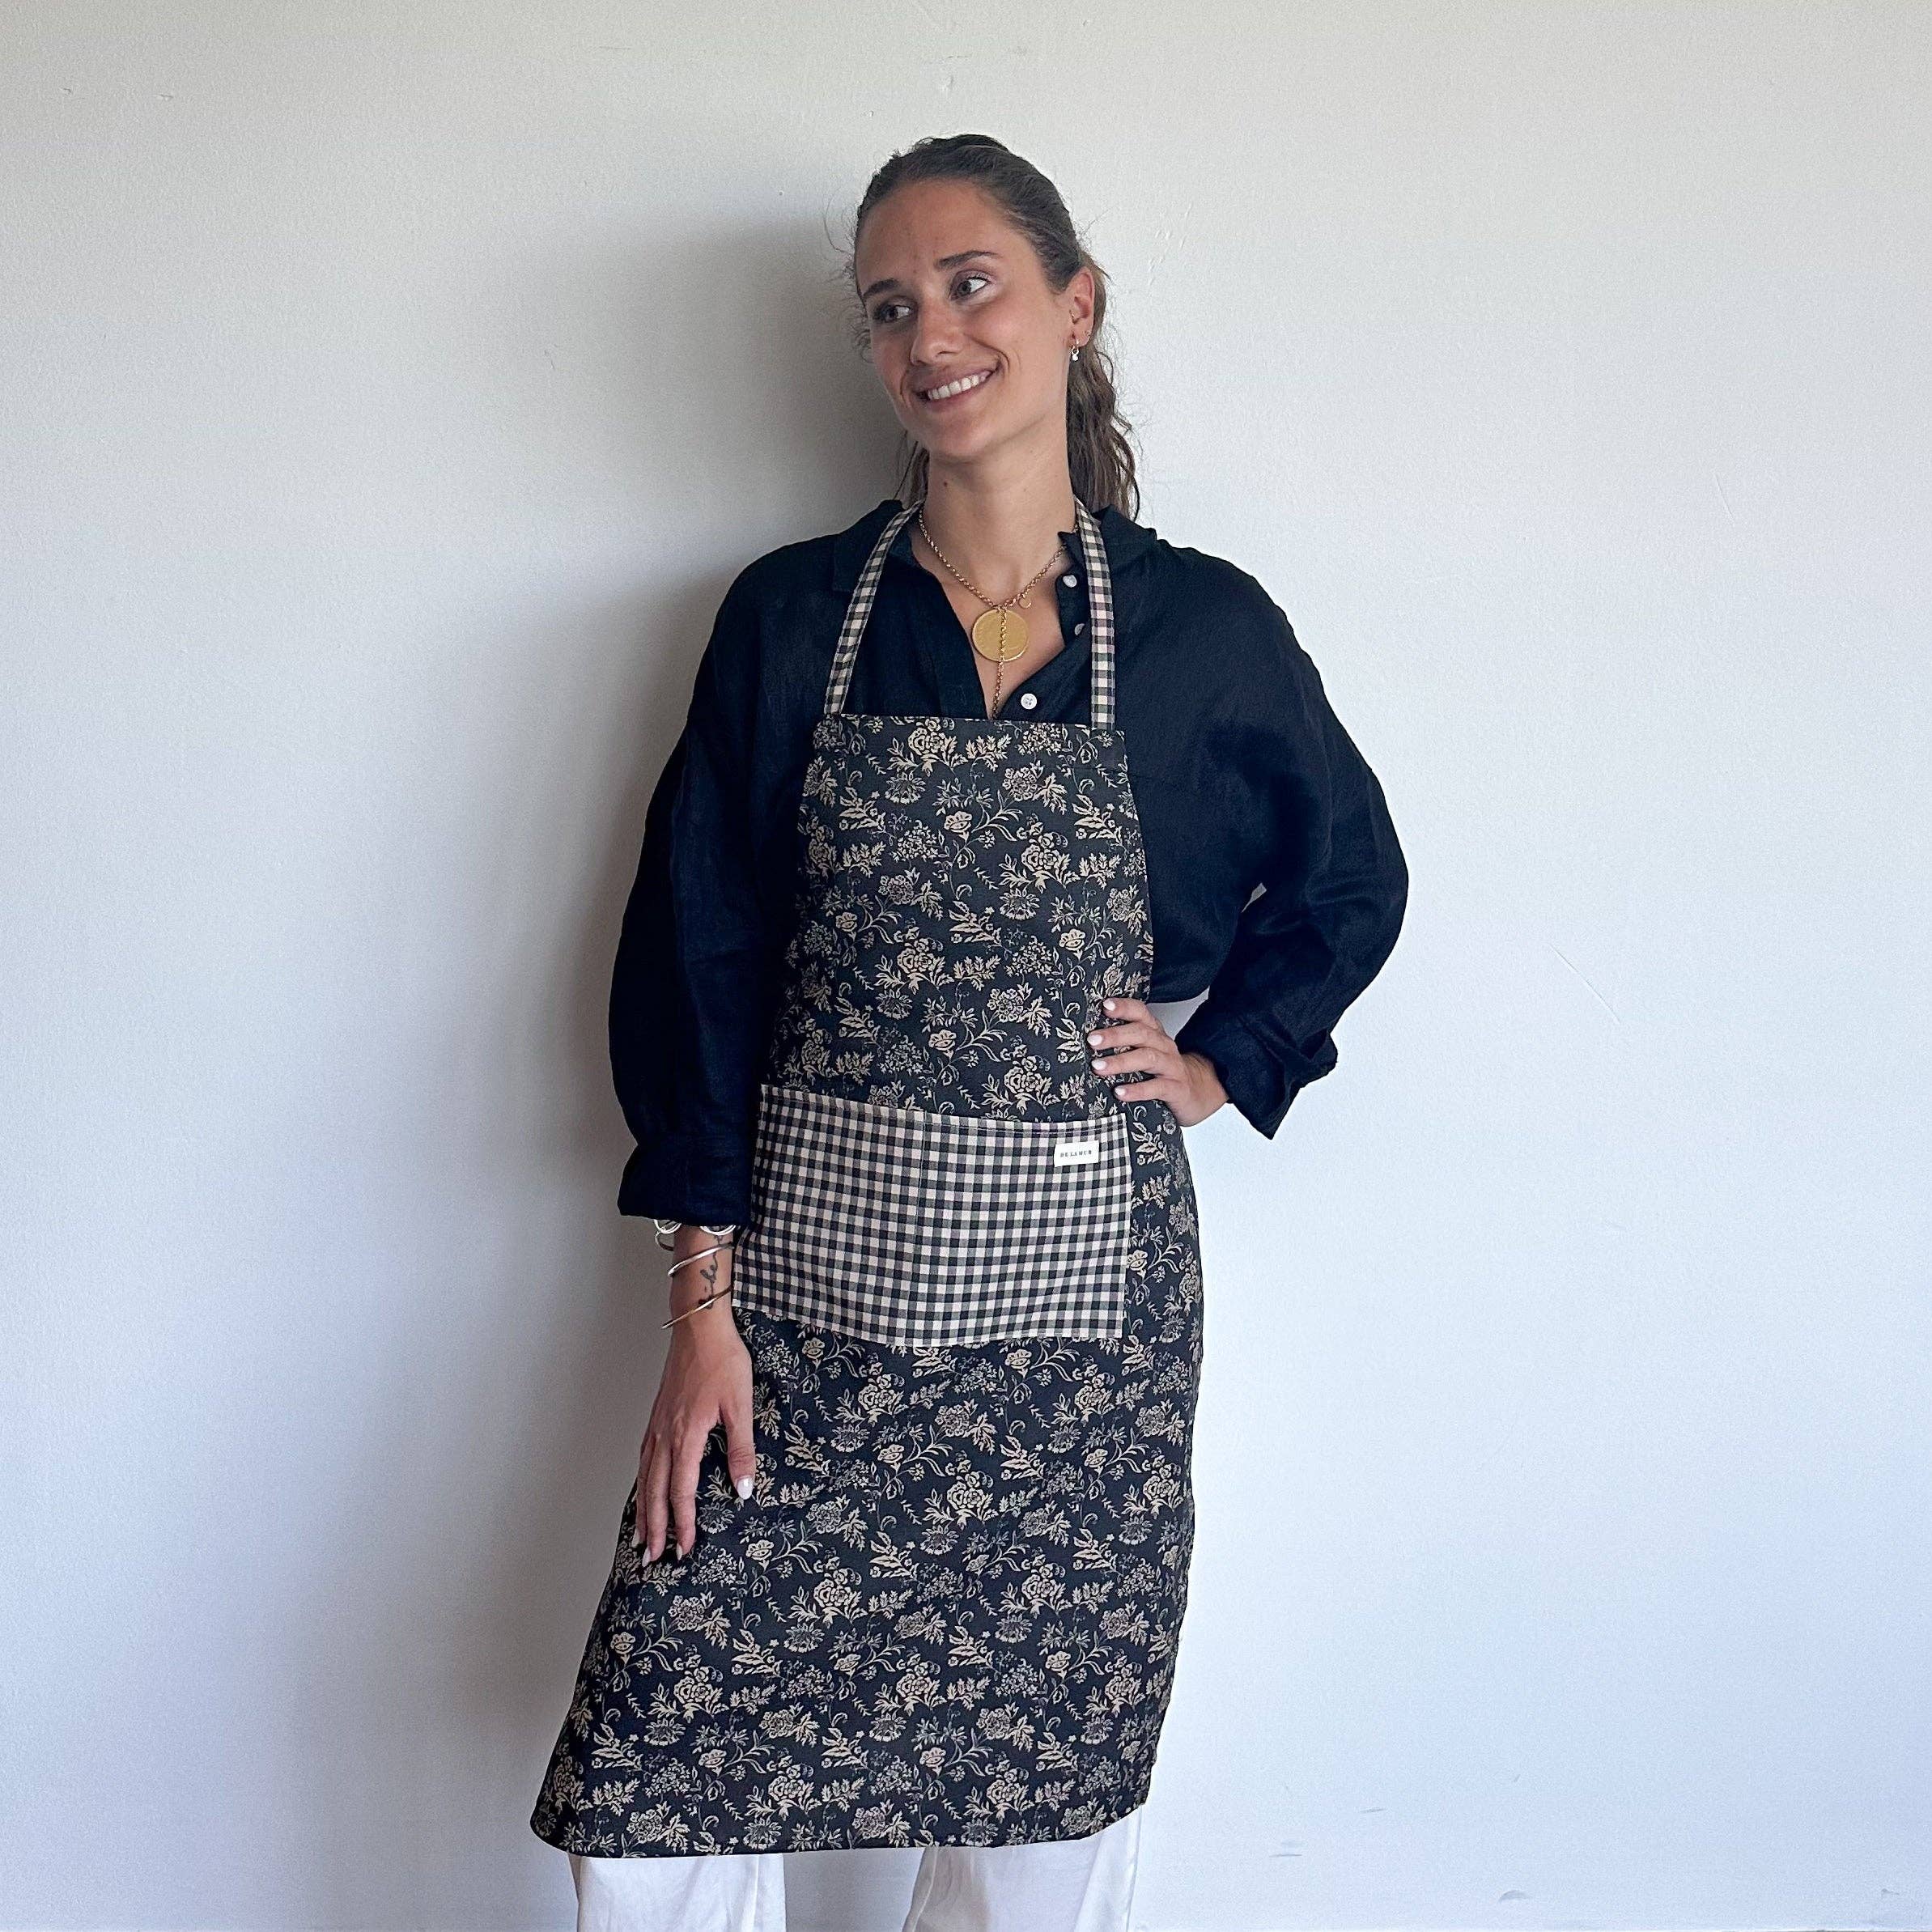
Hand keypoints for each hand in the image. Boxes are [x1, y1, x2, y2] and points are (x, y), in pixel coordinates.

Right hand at [635, 1228, 756, 1562]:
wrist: (699, 1326)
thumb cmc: (722, 1360)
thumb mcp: (740, 1405)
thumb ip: (741, 1448)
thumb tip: (743, 1489)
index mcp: (687, 1436)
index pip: (681, 1491)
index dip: (683, 1523)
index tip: (685, 1548)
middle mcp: (665, 1435)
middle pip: (656, 1491)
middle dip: (654, 1526)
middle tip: (652, 1557)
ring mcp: (657, 1424)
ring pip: (645, 1476)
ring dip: (643, 1508)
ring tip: (641, 1535)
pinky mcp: (657, 1414)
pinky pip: (644, 1457)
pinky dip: (642, 1480)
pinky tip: (644, 1487)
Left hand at [1087, 997, 1228, 1127]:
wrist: (1197, 1092)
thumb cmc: (1162, 1070)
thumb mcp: (1145, 1052)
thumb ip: (1123, 1043)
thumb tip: (1085, 1039)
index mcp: (1154, 1033)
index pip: (1141, 1012)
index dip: (1124, 1007)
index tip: (1105, 1005)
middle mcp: (1164, 1045)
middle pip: (1141, 1033)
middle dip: (1115, 1035)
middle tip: (1092, 1040)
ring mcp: (1172, 1066)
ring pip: (1148, 1058)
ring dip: (1121, 1062)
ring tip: (1098, 1067)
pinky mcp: (1177, 1088)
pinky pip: (1157, 1087)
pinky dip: (1137, 1090)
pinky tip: (1120, 1092)